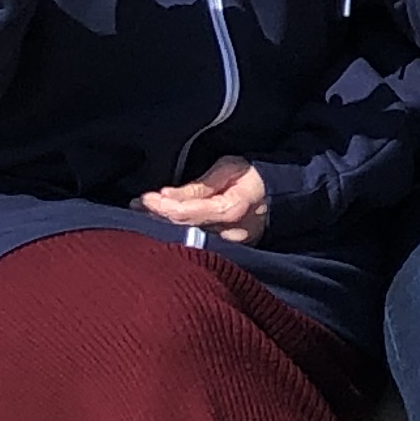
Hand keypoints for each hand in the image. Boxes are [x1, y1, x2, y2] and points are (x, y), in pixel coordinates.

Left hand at [136, 157, 269, 241]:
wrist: (283, 194)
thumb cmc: (255, 175)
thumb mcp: (229, 168)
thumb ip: (199, 186)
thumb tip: (167, 195)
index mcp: (231, 210)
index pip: (187, 213)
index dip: (163, 206)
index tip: (144, 197)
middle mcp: (229, 234)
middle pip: (183, 230)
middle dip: (157, 217)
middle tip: (136, 206)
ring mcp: (230, 247)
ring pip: (188, 239)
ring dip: (163, 225)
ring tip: (143, 212)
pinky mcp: (229, 252)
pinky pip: (197, 242)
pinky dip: (177, 231)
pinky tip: (162, 223)